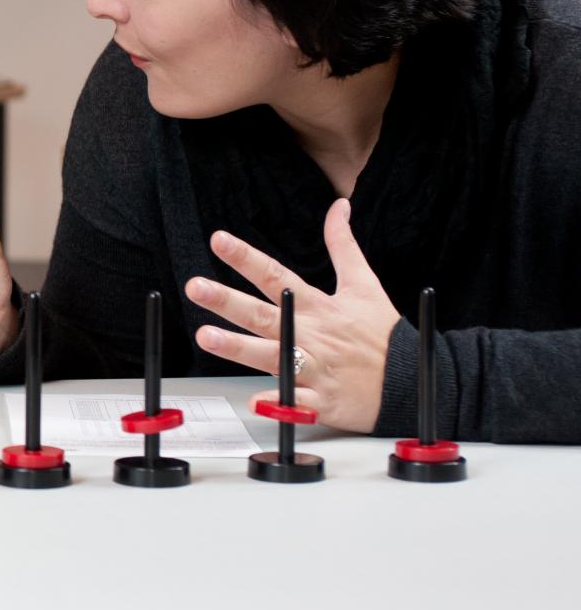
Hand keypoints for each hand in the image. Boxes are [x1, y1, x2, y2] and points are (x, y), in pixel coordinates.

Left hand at [185, 198, 400, 432]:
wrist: (415, 381)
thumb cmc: (384, 334)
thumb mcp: (365, 284)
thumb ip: (343, 245)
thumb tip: (338, 207)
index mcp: (317, 306)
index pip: (275, 275)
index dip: (246, 257)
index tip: (219, 240)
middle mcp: (310, 334)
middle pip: (263, 313)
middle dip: (228, 300)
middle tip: (195, 287)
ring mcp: (315, 367)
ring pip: (271, 355)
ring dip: (238, 347)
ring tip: (205, 336)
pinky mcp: (322, 400)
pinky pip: (294, 401)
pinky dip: (276, 402)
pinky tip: (253, 401)